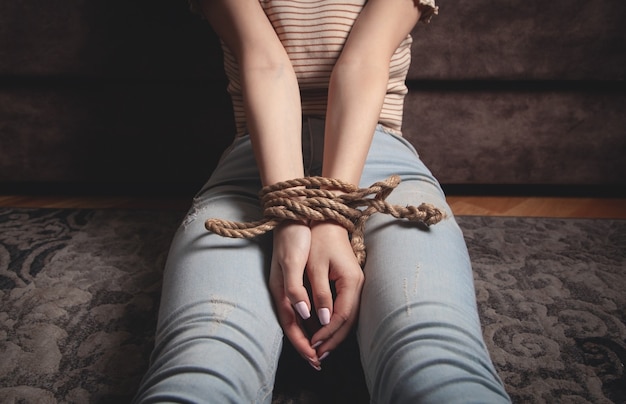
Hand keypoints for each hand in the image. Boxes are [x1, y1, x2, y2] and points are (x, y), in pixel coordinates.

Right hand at [269, 220, 320, 366]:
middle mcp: (283, 292)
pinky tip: (318, 324)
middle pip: (295, 327)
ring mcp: (287, 286)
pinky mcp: (294, 279)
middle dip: (307, 346)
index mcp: (282, 290)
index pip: (292, 326)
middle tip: (320, 363)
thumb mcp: (293, 261)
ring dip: (309, 335)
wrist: (290, 213)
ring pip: (298, 319)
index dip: (303, 345)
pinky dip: (310, 321)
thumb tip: (304, 314)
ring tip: (321, 349)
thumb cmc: (293, 236)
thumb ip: (295, 289)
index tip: (316, 360)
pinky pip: (301, 307)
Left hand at [306, 220, 363, 362]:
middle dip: (333, 340)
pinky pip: (345, 310)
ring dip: (335, 335)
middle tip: (316, 357)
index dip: (327, 333)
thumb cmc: (318, 240)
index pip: (342, 317)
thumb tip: (323, 321)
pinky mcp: (349, 284)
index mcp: (351, 281)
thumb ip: (319, 294)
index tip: (312, 346)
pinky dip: (335, 324)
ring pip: (348, 318)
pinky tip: (324, 331)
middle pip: (349, 322)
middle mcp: (357, 285)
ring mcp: (356, 285)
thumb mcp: (315, 267)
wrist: (327, 220)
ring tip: (320, 349)